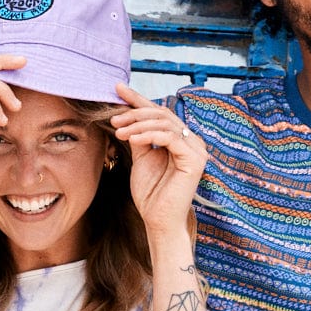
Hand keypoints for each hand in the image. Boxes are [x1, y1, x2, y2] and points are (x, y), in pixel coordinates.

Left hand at [110, 83, 206, 241]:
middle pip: (162, 114)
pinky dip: (149, 135)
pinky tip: (132, 140)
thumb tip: (127, 113)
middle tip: (114, 118)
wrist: (158, 221)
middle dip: (135, 113)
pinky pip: (170, 138)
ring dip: (138, 124)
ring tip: (119, 132)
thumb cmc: (151, 194)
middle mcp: (192, 142)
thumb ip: (139, 136)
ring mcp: (197, 150)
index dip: (138, 99)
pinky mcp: (195, 160)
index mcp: (181, 140)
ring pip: (165, 123)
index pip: (159, 113)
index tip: (117, 89)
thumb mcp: (141, 157)